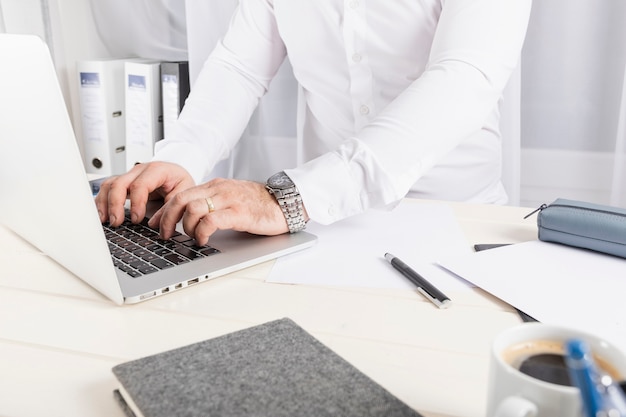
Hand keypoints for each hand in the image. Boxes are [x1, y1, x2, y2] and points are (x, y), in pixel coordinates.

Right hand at [95, 162, 194, 226]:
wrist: (177, 174)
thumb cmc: (179, 181)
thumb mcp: (183, 193)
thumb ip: (169, 208)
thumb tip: (154, 223)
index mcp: (157, 170)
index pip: (141, 185)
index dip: (136, 203)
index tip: (137, 219)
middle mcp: (140, 170)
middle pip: (120, 183)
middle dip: (115, 204)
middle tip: (117, 222)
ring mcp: (130, 175)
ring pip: (110, 184)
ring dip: (104, 203)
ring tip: (105, 220)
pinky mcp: (124, 182)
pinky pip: (108, 188)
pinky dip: (102, 201)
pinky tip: (102, 214)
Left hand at [149, 178, 294, 244]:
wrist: (287, 202)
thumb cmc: (261, 205)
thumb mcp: (232, 199)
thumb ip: (214, 204)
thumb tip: (193, 219)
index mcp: (215, 186)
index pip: (180, 194)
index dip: (163, 210)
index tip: (154, 223)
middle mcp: (219, 189)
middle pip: (180, 199)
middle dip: (166, 218)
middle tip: (163, 234)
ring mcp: (229, 200)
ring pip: (192, 208)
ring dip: (185, 227)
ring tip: (190, 237)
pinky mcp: (239, 213)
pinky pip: (211, 221)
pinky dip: (201, 232)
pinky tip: (203, 240)